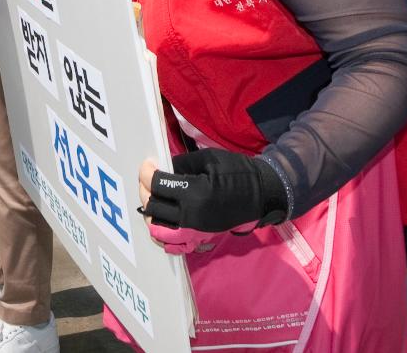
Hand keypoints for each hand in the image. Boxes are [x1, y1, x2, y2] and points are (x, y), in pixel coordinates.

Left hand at [139, 149, 287, 232]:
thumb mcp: (209, 160)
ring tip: (153, 199)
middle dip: (145, 191)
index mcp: (194, 194)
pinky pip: (173, 245)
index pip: (158, 185)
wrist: (262, 196)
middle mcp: (191, 217)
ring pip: (157, 230)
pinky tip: (162, 220)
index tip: (148, 165)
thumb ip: (182, 165)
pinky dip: (162, 236)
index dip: (147, 172)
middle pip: (153, 207)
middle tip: (147, 180)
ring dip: (150, 214)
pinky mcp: (200, 239)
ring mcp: (195, 232)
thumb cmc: (237, 173)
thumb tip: (162, 170)